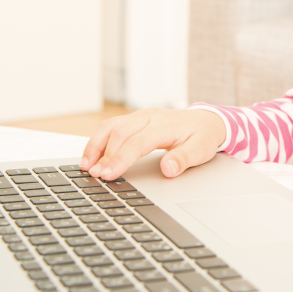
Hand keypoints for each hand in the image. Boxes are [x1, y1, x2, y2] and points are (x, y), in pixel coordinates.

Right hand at [79, 108, 227, 180]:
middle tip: (95, 175)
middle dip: (104, 155)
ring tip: (86, 166)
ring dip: (95, 146)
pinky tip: (91, 156)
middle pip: (118, 132)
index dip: (120, 159)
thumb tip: (167, 169)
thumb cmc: (202, 136)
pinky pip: (110, 127)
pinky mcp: (133, 120)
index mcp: (164, 124)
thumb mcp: (201, 150)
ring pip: (110, 126)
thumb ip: (184, 159)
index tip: (107, 174)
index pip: (137, 142)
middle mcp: (148, 117)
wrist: (206, 121)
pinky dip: (98, 141)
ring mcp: (139, 116)